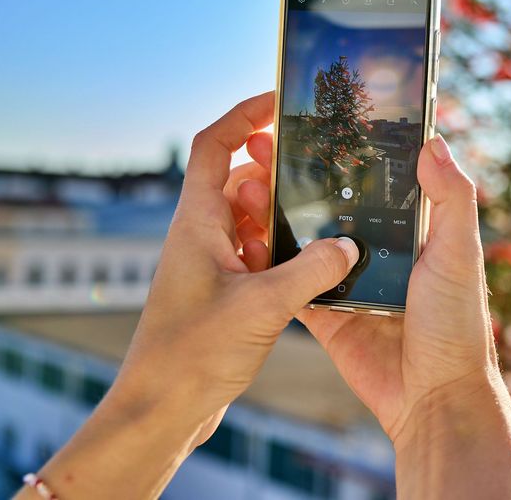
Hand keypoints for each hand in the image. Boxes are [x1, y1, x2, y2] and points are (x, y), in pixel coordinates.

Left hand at [25, 92, 359, 498]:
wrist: (161, 409)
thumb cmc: (191, 355)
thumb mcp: (262, 306)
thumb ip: (311, 271)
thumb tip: (349, 246)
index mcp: (198, 224)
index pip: (214, 146)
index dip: (243, 116)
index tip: (277, 100)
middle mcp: (201, 236)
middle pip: (239, 180)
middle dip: (275, 170)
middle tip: (318, 167)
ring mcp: (211, 264)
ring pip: (250, 219)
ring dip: (281, 215)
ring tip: (322, 217)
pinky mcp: (223, 292)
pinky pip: (256, 253)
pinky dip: (282, 250)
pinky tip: (312, 265)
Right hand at [240, 127, 510, 497]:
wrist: (432, 398)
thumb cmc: (456, 324)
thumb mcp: (461, 253)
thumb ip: (452, 200)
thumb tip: (434, 142)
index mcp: (413, 231)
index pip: (378, 180)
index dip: (349, 151)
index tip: (317, 119)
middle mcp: (379, 251)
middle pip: (333, 205)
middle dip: (300, 177)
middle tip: (264, 144)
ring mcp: (348, 282)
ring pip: (306, 240)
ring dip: (277, 214)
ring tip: (247, 181)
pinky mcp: (326, 314)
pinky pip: (292, 284)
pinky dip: (270, 265)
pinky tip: (242, 236)